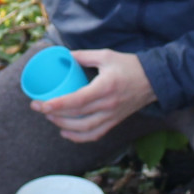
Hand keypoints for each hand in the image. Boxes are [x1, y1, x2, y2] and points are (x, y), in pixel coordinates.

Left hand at [32, 49, 154, 143]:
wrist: (155, 80)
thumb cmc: (130, 66)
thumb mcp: (106, 55)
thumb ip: (83, 56)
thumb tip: (63, 56)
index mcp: (105, 88)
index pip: (77, 101)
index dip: (57, 104)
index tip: (41, 104)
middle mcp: (108, 105)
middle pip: (77, 116)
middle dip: (54, 114)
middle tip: (37, 107)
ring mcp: (112, 116)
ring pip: (84, 129)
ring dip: (64, 126)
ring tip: (50, 117)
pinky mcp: (115, 122)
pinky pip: (95, 134)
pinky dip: (79, 137)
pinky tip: (65, 133)